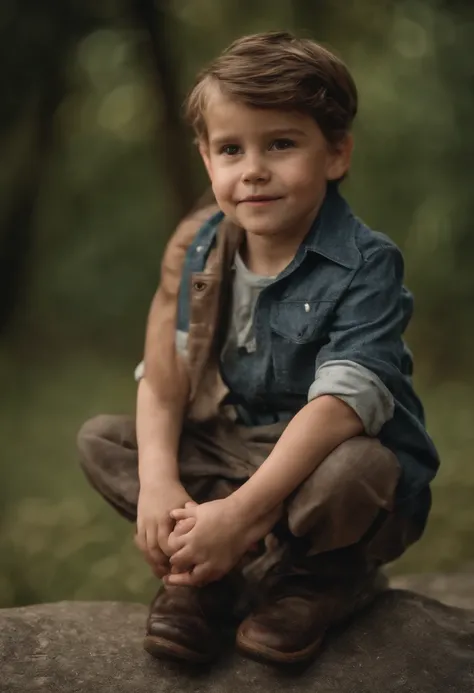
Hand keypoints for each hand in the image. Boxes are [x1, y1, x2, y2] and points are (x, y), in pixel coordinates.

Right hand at [135, 480, 195, 576]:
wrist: (156, 480)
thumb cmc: (174, 492)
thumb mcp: (185, 503)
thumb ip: (191, 518)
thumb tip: (203, 534)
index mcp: (164, 519)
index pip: (166, 543)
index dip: (173, 555)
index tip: (181, 564)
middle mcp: (152, 523)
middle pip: (154, 549)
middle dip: (161, 563)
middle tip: (170, 575)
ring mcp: (143, 524)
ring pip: (145, 548)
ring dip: (152, 561)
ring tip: (160, 573)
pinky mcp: (138, 524)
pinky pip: (139, 542)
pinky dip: (145, 553)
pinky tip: (151, 561)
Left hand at [165, 496, 280, 586]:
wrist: (243, 519)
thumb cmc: (220, 511)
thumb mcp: (200, 510)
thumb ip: (184, 514)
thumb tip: (172, 513)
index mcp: (190, 539)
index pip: (172, 549)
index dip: (170, 548)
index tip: (170, 548)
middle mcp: (197, 554)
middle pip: (178, 565)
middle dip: (175, 565)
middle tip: (171, 567)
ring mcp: (210, 564)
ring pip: (192, 578)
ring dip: (185, 578)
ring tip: (181, 579)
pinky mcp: (222, 569)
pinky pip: (208, 579)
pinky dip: (201, 579)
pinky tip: (199, 577)